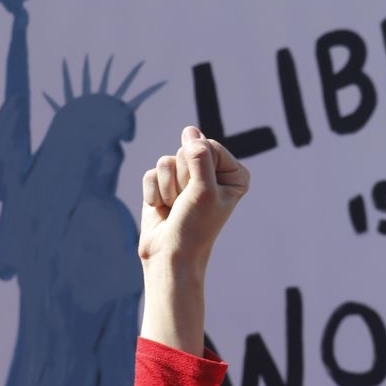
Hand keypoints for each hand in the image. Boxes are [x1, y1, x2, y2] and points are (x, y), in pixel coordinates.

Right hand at [139, 126, 249, 274]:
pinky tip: (163, 209)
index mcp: (234, 174)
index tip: (203, 194)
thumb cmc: (195, 227)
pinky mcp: (164, 184)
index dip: (198, 169)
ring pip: (167, 160)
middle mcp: (212, 172)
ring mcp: (188, 178)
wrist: (170, 255)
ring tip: (176, 207)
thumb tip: (190, 130)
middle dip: (182, 179)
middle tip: (188, 203)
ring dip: (168, 188)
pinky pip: (151, 172)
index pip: (209, 146)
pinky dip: (154, 193)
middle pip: (187, 150)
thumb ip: (200, 156)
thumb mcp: (203, 190)